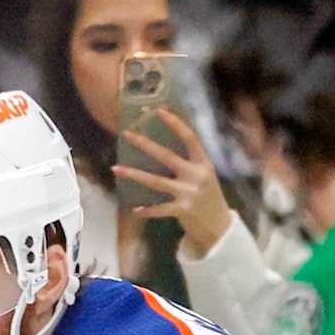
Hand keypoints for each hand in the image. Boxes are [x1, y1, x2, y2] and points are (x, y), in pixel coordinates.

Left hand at [118, 107, 237, 260]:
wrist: (218, 225)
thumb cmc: (207, 194)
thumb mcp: (204, 173)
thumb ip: (189, 159)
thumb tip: (164, 140)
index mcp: (203, 162)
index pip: (189, 137)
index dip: (175, 122)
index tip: (159, 109)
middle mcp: (197, 175)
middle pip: (167, 156)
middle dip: (145, 144)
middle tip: (127, 134)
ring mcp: (188, 193)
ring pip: (157, 182)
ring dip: (135, 175)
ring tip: (116, 168)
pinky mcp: (182, 211)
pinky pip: (159, 209)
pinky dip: (146, 210)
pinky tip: (135, 209)